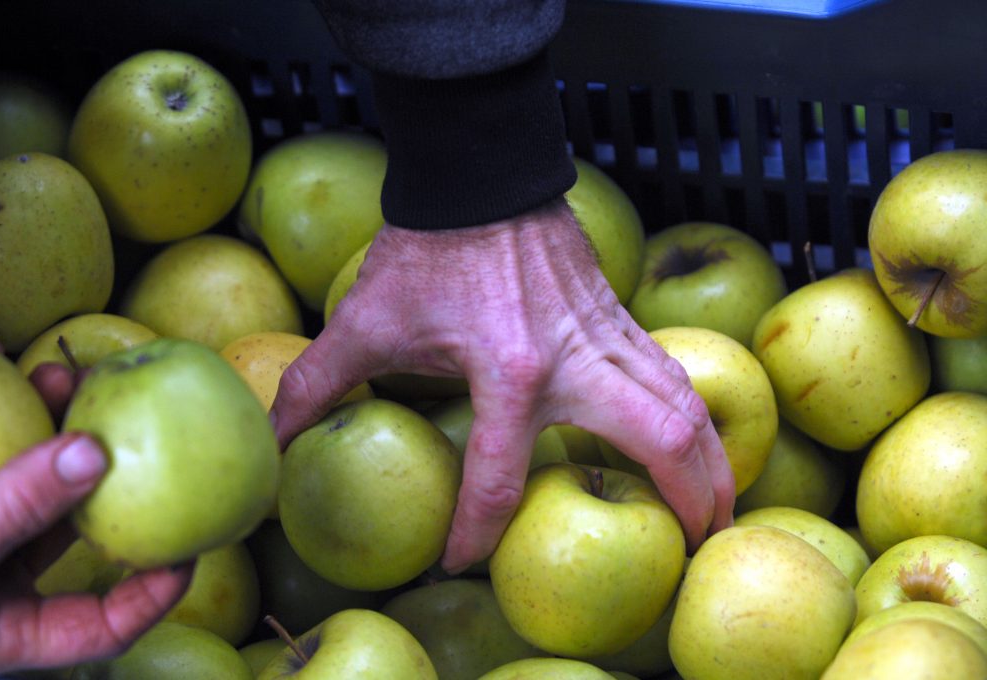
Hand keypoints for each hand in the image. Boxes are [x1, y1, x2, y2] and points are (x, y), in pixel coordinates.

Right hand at [0, 358, 192, 676]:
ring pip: (21, 486)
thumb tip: (97, 452)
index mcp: (6, 637)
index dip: (158, 588)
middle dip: (101, 471)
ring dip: (43, 428)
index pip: (104, 623)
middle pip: (69, 534)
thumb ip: (15, 512)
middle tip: (123, 416)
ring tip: (58, 371)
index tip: (198, 538)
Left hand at [270, 198, 734, 572]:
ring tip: (718, 509)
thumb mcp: (366, 320)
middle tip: (693, 550)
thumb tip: (272, 436)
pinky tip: (691, 438)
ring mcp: (606, 335)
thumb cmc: (427, 248)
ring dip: (710, 460)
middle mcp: (574, 360)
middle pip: (661, 444)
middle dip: (686, 503)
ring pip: (684, 404)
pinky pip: (670, 373)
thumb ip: (318, 383)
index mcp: (508, 371)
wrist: (479, 174)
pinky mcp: (616, 315)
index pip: (499, 481)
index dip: (476, 533)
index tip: (460, 561)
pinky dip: (689, 413)